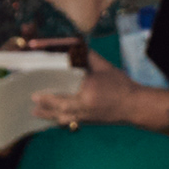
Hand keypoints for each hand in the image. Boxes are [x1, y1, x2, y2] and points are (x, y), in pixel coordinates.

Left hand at [33, 63, 150, 127]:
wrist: (135, 106)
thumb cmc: (121, 84)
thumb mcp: (104, 67)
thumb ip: (86, 56)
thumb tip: (70, 46)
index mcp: (89, 88)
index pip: (66, 84)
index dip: (52, 83)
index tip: (39, 82)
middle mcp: (86, 104)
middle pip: (61, 104)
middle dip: (46, 102)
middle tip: (32, 97)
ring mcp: (87, 116)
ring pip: (63, 116)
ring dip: (48, 114)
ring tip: (34, 111)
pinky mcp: (88, 122)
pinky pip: (69, 122)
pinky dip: (58, 120)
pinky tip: (50, 119)